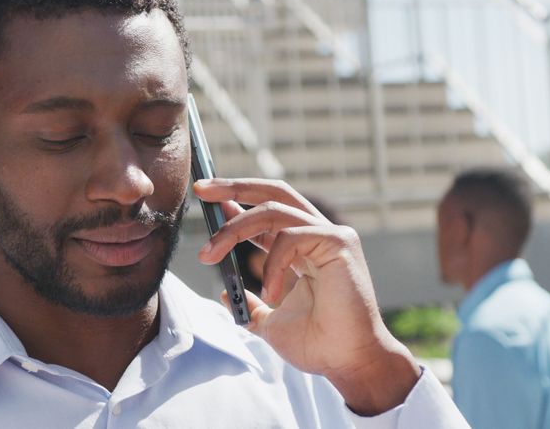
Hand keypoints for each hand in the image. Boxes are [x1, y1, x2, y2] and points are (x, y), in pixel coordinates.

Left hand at [194, 178, 420, 414]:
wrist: (348, 362)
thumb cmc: (318, 344)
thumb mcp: (271, 323)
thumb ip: (251, 305)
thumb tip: (225, 293)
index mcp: (304, 248)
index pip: (267, 212)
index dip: (237, 201)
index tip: (205, 197)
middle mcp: (318, 234)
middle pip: (274, 193)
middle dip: (234, 187)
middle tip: (201, 191)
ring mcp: (331, 235)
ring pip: (273, 211)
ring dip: (233, 229)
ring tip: (210, 255)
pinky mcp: (339, 243)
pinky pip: (290, 238)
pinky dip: (271, 265)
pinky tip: (271, 295)